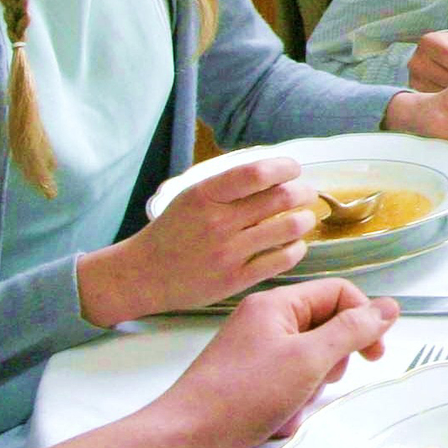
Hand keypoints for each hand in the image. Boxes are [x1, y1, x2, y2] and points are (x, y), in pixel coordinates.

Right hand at [77, 157, 317, 325]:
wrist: (142, 275)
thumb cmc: (172, 231)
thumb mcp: (191, 197)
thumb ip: (227, 186)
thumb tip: (274, 172)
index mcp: (204, 195)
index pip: (256, 173)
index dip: (284, 167)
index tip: (293, 169)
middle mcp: (218, 222)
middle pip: (281, 198)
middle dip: (303, 192)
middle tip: (305, 194)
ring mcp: (228, 252)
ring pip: (289, 228)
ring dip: (305, 219)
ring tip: (305, 218)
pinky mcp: (236, 279)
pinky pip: (282, 259)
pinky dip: (297, 248)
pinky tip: (295, 244)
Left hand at [148, 280, 398, 447]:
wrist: (185, 442)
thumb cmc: (246, 394)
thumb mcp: (309, 358)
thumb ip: (353, 331)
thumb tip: (390, 306)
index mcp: (276, 305)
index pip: (338, 293)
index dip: (364, 319)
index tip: (376, 355)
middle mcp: (265, 324)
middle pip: (327, 329)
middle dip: (332, 362)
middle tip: (321, 381)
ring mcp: (256, 357)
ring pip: (311, 365)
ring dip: (311, 390)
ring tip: (292, 406)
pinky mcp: (250, 387)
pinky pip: (290, 389)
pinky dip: (291, 407)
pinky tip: (275, 423)